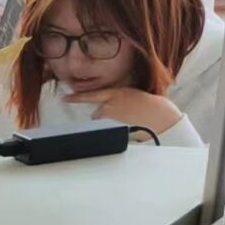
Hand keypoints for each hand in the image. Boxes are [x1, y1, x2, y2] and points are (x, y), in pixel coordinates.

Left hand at [62, 87, 183, 135]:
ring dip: (109, 125)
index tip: (64, 99)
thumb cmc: (149, 107)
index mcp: (117, 92)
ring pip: (102, 124)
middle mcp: (111, 103)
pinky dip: (112, 131)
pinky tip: (125, 128)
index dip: (77, 98)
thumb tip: (105, 108)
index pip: (92, 95)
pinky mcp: (112, 126)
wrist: (160, 115)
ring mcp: (111, 116)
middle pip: (97, 114)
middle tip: (122, 118)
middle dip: (105, 117)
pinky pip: (106, 131)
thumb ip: (117, 100)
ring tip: (126, 122)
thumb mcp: (132, 96)